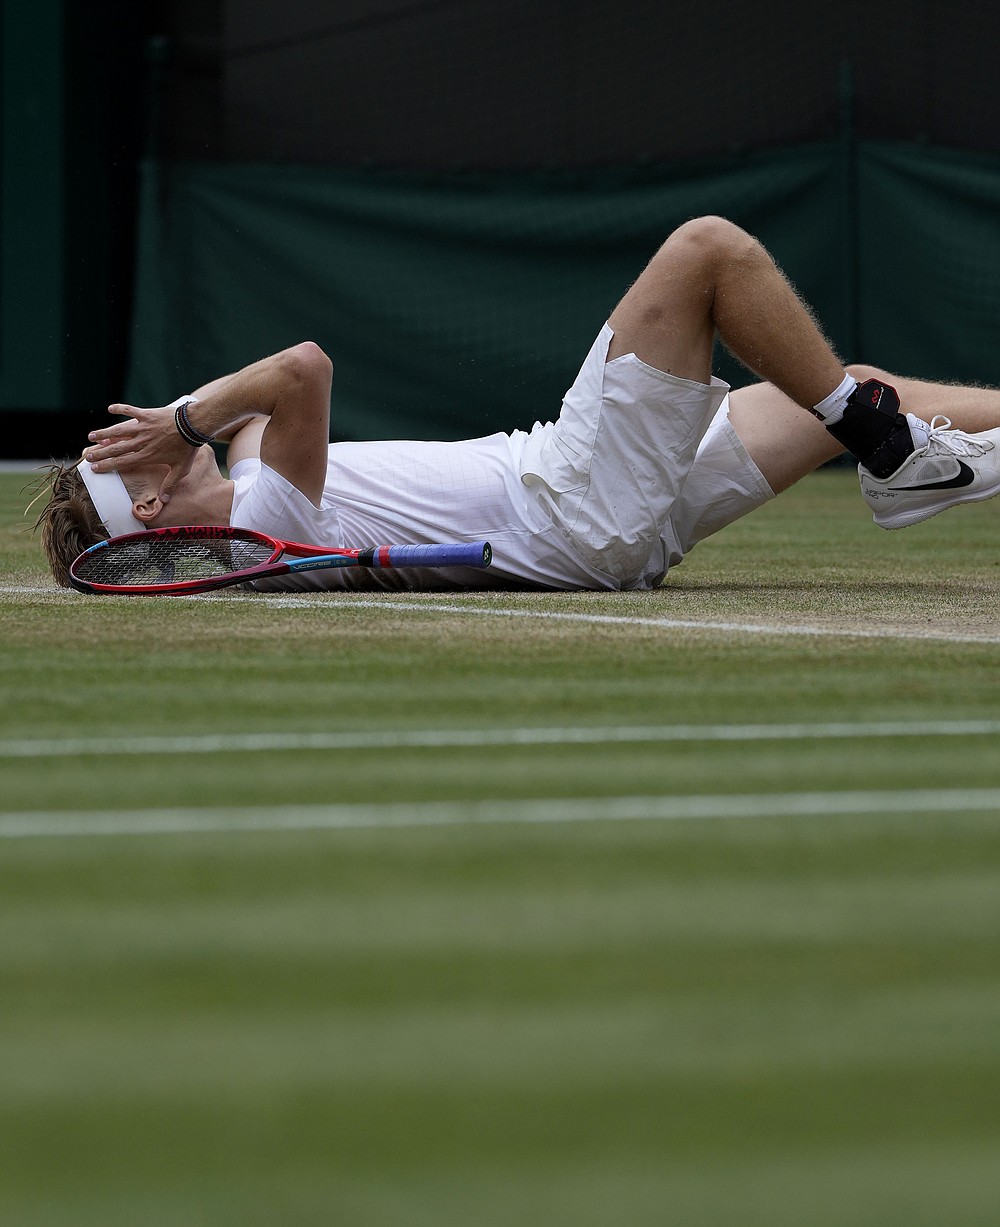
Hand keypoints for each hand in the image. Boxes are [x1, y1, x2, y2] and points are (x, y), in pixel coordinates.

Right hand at [84, 403, 202, 504]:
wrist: (193, 426)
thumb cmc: (187, 449)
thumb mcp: (180, 469)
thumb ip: (169, 484)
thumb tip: (164, 501)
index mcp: (147, 455)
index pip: (122, 462)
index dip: (107, 465)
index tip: (95, 468)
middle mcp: (141, 442)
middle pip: (116, 448)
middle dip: (100, 452)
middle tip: (87, 455)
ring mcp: (143, 427)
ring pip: (118, 431)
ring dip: (104, 433)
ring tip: (91, 436)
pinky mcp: (147, 415)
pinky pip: (130, 410)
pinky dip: (120, 409)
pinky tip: (110, 409)